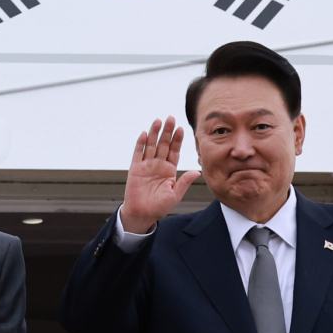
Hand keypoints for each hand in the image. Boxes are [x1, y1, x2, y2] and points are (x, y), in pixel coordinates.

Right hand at [120, 117, 201, 234]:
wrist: (142, 214)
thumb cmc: (159, 207)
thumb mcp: (175, 195)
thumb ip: (184, 182)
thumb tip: (196, 172)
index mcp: (169, 170)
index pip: (174, 151)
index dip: (177, 140)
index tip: (182, 129)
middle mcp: (158, 165)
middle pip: (163, 144)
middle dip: (167, 132)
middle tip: (171, 118)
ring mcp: (146, 166)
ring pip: (151, 146)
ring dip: (155, 133)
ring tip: (158, 121)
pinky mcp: (135, 169)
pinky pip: (138, 154)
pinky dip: (141, 144)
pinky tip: (145, 134)